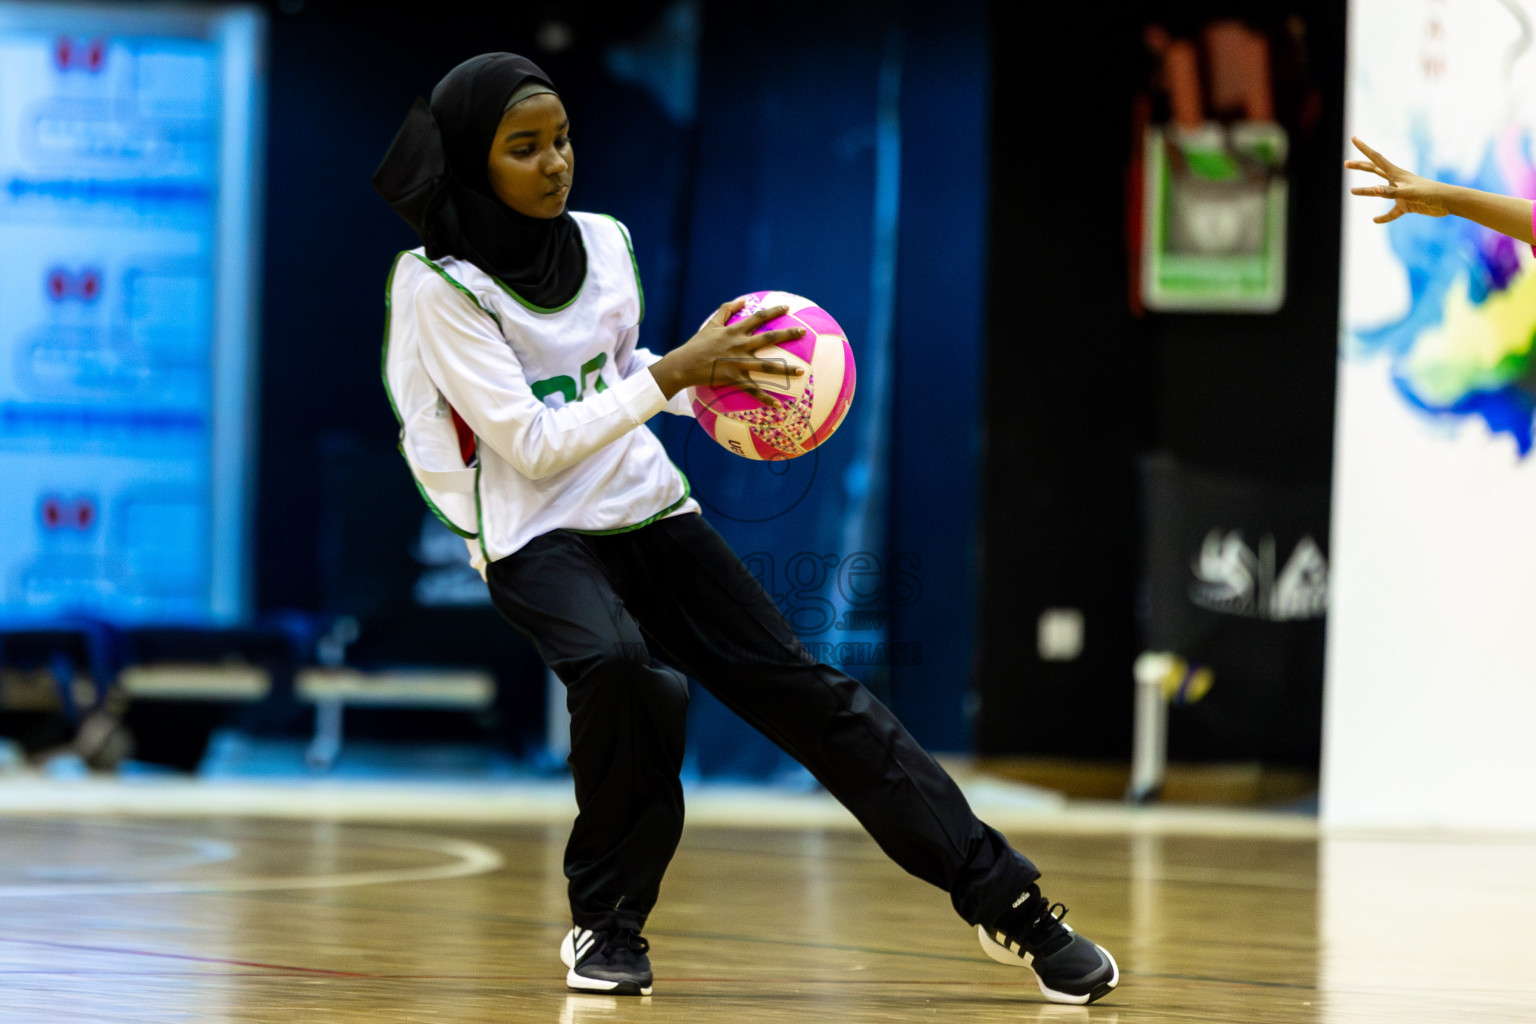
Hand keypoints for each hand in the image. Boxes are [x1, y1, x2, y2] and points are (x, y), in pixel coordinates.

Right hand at [649, 298, 805, 404]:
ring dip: (785, 369)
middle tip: (803, 332)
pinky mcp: (734, 378)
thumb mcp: (711, 324)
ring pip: (767, 366)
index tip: (787, 308)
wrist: (683, 364)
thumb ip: (726, 310)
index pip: (758, 317)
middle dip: (788, 334)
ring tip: (801, 371)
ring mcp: (738, 363)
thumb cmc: (697, 344)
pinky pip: (753, 390)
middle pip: (769, 338)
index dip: (773, 311)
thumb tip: (742, 299)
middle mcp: (740, 345)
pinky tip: (778, 405)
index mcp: (735, 331)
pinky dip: (765, 398)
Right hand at [1346, 136, 1449, 221]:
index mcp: (1397, 174)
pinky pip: (1391, 212)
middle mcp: (1397, 181)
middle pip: (1375, 171)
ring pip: (1379, 190)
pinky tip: (1375, 220)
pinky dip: (1383, 217)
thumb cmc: (1431, 194)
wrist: (1449, 202)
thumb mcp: (1409, 193)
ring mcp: (1401, 193)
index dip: (1364, 148)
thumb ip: (1390, 192)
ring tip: (1352, 190)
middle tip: (1346, 164)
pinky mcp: (1406, 205)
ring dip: (1366, 190)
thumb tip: (1372, 189)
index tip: (1354, 138)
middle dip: (1360, 166)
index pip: (1376, 159)